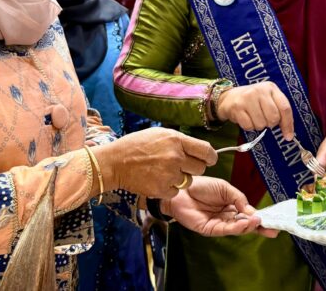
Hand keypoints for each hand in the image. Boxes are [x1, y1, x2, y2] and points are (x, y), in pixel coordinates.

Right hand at [93, 127, 216, 198]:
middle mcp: (175, 157)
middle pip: (200, 168)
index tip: (209, 159)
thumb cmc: (135, 146)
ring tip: (164, 172)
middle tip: (180, 166)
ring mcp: (169, 174)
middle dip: (193, 168)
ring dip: (180, 179)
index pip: (206, 150)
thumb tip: (198, 149)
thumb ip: (180, 141)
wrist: (114, 162)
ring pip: (189, 181)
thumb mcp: (159, 134)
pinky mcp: (162, 189)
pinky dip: (169, 189)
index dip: (210, 157)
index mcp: (176, 140)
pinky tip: (157, 180)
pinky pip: (176, 192)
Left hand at [164, 176, 278, 237]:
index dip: (261, 217)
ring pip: (238, 228)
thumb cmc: (201, 186)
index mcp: (232, 206)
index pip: (249, 214)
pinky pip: (226, 230)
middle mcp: (227, 217)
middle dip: (260, 227)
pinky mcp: (210, 229)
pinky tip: (245, 223)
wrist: (182, 189)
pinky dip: (237, 227)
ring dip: (249, 226)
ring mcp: (219, 224)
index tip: (274, 220)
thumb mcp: (225, 188)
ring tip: (258, 221)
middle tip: (273, 229)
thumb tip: (252, 210)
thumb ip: (239, 198)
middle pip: (246, 224)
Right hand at [216, 82, 293, 140]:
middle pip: (274, 117)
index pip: (285, 108)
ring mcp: (247, 98)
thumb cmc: (253, 101)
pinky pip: (249, 126)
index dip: (288, 124)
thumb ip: (279, 112)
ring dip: (258, 125)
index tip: (288, 136)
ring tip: (253, 117)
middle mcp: (260, 90)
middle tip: (264, 119)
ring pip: (261, 124)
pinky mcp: (237, 107)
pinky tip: (246, 118)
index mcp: (271, 88)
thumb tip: (288, 135)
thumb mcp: (268, 100)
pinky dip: (249, 127)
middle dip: (270, 123)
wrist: (229, 97)